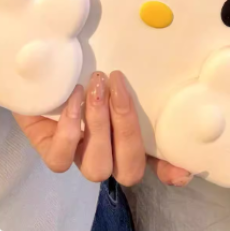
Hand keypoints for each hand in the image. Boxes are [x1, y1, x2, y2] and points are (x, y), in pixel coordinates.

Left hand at [13, 71, 191, 186]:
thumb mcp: (119, 66)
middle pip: (129, 169)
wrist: (46, 60)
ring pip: (97, 166)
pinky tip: (74, 95)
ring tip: (95, 83)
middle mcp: (109, 154)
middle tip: (117, 82)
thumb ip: (140, 74)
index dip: (171, 170)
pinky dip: (70, 126)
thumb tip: (169, 65)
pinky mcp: (50, 151)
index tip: (183, 168)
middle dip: (125, 125)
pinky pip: (61, 157)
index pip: (158, 164)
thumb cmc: (92, 62)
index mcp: (131, 137)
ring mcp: (80, 156)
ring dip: (98, 124)